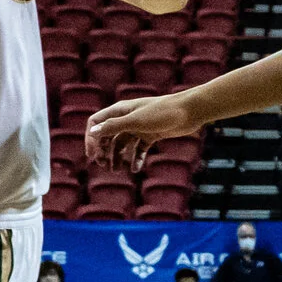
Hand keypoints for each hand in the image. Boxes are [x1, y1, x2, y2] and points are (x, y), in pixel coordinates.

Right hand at [87, 90, 201, 169]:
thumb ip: (115, 126)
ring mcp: (139, 127)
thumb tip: (94, 132)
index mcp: (120, 111)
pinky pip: (139, 149)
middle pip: (108, 135)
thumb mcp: (137, 121)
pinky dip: (135, 158)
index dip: (91, 138)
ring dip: (117, 157)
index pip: (97, 123)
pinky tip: (135, 169)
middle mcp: (127, 118)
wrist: (189, 111)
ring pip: (122, 144)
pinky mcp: (151, 135)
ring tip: (115, 170)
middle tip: (104, 166)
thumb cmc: (163, 112)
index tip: (92, 155)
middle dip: (103, 150)